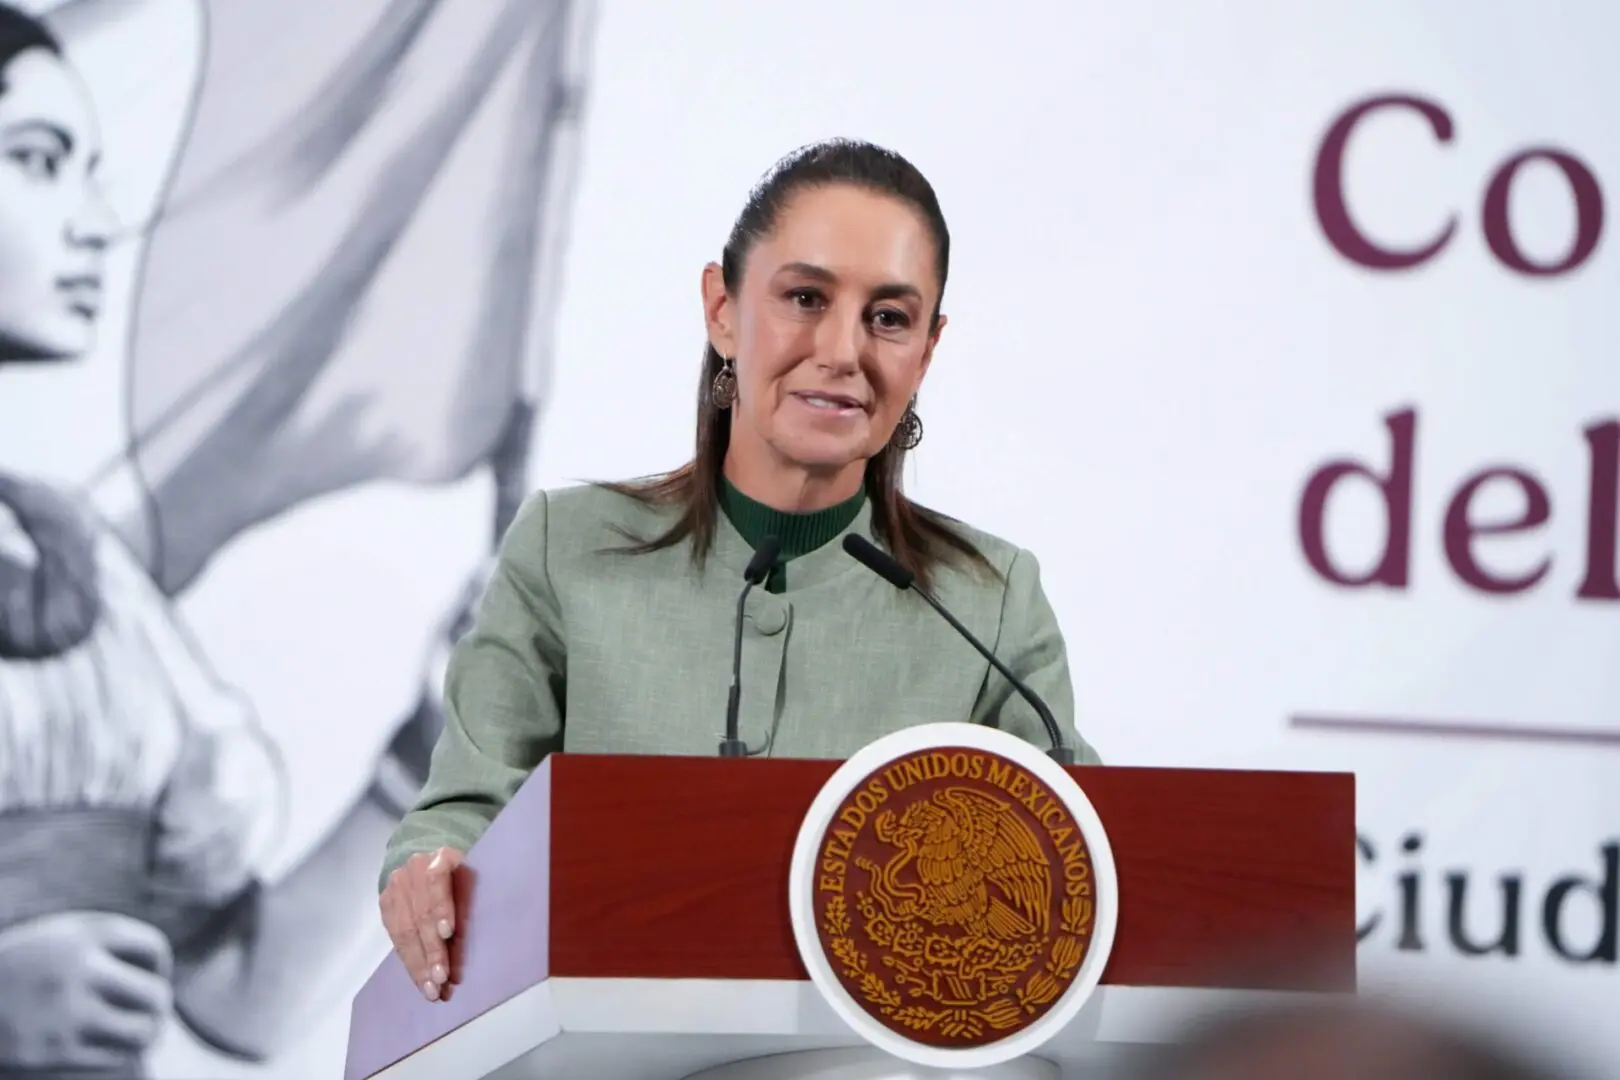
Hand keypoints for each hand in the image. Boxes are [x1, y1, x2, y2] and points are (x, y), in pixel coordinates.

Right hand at [0, 911, 173, 1071]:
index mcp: (83, 935)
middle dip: (159, 1004)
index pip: (154, 947)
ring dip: (148, 1033)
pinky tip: (112, 1046)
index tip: (147, 975)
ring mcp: (67, 1013)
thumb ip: (107, 939)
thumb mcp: (58, 934)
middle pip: (157, 994)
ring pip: (143, 1031)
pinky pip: (115, 1056)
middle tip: (149, 1009)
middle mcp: (79, 970)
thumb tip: (161, 966)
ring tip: (141, 1031)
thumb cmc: (22, 967)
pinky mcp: (54, 1051)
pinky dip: (121, 1052)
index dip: (159, 965)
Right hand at [380, 847, 462, 1000]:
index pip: (436, 881)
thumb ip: (472, 897)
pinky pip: (395, 938)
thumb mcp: (474, 875)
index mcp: (441, 856)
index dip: (441, 908)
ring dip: (419, 964)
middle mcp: (414, 869)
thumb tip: (478, 940)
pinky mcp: (386, 904)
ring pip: (405, 930)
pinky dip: (410, 962)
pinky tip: (420, 980)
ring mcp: (396, 886)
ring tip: (431, 990)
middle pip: (420, 913)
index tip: (447, 933)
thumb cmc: (465, 873)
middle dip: (431, 950)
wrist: (429, 858)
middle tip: (442, 978)